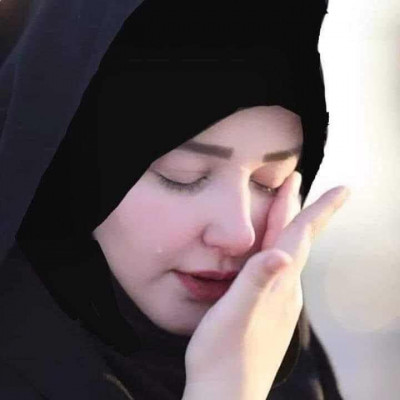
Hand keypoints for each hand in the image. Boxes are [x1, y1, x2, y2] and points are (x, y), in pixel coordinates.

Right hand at [183, 171, 349, 399]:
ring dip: (291, 227)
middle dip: (301, 209)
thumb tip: (282, 256)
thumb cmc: (222, 355)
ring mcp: (280, 304)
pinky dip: (280, 248)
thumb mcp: (233, 314)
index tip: (341, 189)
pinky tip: (274, 252)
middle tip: (299, 183)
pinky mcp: (271, 313)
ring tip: (289, 207)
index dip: (317, 210)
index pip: (301, 238)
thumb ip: (255, 283)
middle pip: (297, 241)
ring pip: (290, 254)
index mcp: (279, 284)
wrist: (225, 396)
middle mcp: (286, 291)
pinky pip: (281, 270)